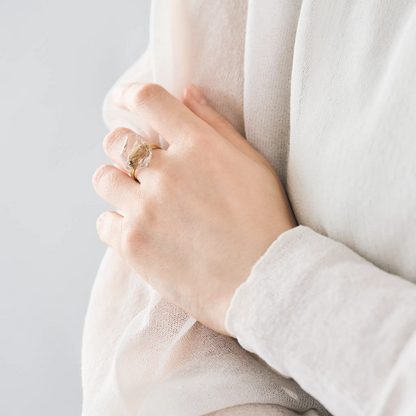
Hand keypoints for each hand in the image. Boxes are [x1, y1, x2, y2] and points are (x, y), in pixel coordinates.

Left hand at [93, 83, 296, 334]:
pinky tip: (140, 232)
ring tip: (141, 202)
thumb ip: (216, 125)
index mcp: (198, 146)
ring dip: (118, 185)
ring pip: (104, 179)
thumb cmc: (264, 221)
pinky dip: (116, 224)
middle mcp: (167, 172)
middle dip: (124, 148)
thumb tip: (187, 92)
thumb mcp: (253, 164)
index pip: (148, 99)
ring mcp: (145, 209)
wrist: (263, 282)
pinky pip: (104, 222)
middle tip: (141, 166)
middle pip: (117, 141)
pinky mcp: (133, 245)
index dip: (129, 93)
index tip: (123, 99)